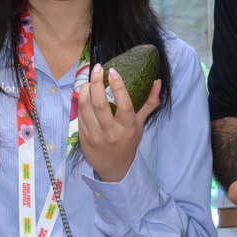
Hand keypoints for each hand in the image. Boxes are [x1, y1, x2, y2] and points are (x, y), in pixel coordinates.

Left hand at [77, 64, 159, 182]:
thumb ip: (149, 103)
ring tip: (89, 80)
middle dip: (96, 82)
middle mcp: (111, 132)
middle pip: (100, 104)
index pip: (124, 105)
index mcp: (127, 128)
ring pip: (85, 107)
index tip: (113, 71)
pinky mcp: (83, 137)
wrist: (113, 167)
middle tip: (97, 69)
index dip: (118, 86)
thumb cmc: (128, 141)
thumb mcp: (140, 124)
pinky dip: (81, 101)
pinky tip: (85, 94)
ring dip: (85, 89)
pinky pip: (80, 115)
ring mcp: (95, 136)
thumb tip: (156, 81)